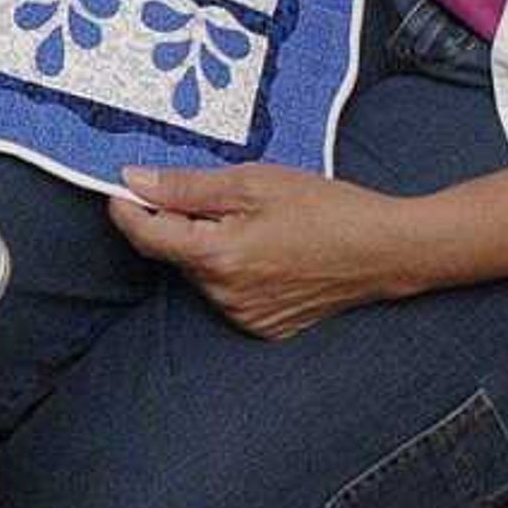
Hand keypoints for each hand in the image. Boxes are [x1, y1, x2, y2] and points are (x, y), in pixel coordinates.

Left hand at [108, 164, 413, 340]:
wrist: (386, 250)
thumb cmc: (326, 208)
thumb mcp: (254, 182)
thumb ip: (188, 186)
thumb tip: (133, 180)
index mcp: (217, 257)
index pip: (145, 235)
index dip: (126, 208)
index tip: (121, 186)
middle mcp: (224, 296)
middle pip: (175, 252)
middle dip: (179, 221)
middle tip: (215, 193)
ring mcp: (244, 316)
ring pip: (202, 273)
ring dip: (209, 246)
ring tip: (256, 221)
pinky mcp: (264, 326)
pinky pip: (229, 292)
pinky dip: (234, 269)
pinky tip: (268, 249)